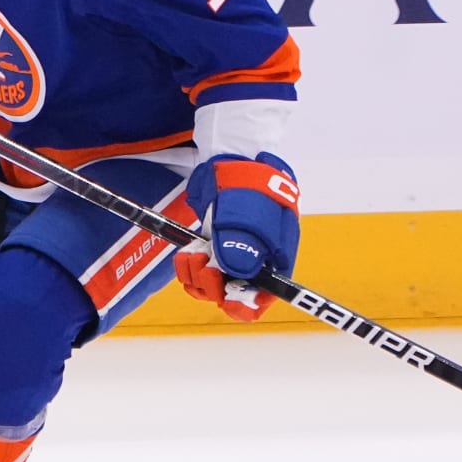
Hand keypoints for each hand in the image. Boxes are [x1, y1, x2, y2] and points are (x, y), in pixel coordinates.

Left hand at [173, 152, 298, 321]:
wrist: (234, 157)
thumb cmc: (250, 185)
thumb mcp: (248, 215)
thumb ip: (244, 246)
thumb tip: (237, 276)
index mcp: (274, 258)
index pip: (265, 296)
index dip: (246, 304)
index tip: (226, 299)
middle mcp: (255, 260)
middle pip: (233, 294)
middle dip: (214, 285)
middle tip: (205, 264)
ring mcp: (232, 253)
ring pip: (212, 283)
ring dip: (197, 276)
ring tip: (194, 254)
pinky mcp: (213, 244)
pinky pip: (198, 269)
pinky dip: (189, 266)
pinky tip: (187, 253)